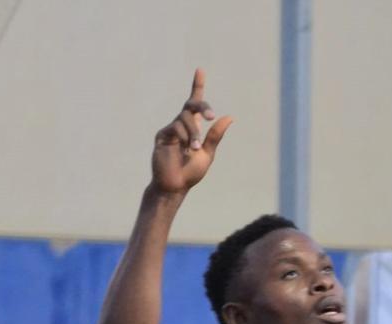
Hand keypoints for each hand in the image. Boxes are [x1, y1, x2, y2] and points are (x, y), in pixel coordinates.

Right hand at [150, 68, 233, 195]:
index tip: (200, 70)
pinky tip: (184, 149)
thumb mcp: (208, 153)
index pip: (195, 102)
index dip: (197, 85)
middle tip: (211, 117)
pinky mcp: (162, 136)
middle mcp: (182, 124)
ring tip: (195, 148)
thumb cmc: (191, 172)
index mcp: (194, 127)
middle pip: (191, 105)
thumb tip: (229, 117)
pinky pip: (175, 128)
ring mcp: (171, 129)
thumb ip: (216, 136)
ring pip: (185, 119)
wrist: (175, 186)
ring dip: (193, 132)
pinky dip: (183, 137)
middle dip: (202, 107)